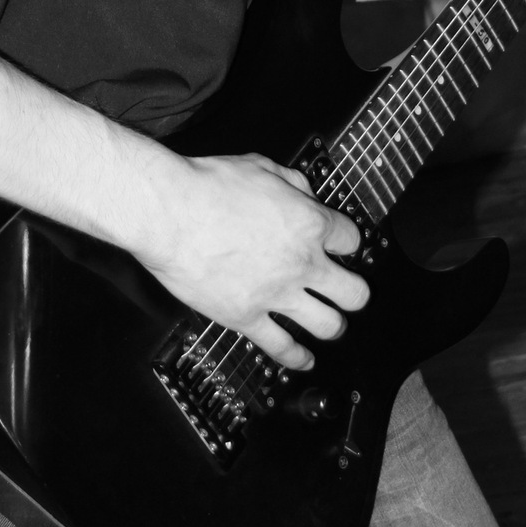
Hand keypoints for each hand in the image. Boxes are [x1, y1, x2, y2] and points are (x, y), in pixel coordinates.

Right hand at [140, 153, 367, 370]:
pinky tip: (303, 360)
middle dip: (354, 293)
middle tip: (348, 292)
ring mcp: (278, 294)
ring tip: (330, 324)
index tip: (342, 246)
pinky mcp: (248, 317)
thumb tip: (303, 192)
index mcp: (309, 223)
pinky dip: (297, 357)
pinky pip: (282, 347)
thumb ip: (291, 182)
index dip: (348, 243)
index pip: (352, 240)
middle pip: (354, 292)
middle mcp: (302, 263)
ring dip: (333, 325)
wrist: (170, 213)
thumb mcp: (260, 166)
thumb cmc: (208, 187)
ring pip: (328, 325)